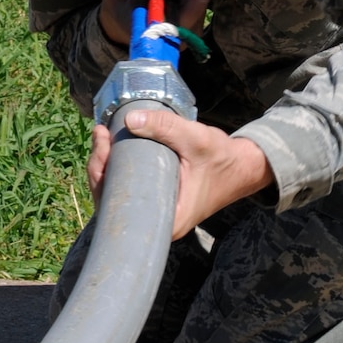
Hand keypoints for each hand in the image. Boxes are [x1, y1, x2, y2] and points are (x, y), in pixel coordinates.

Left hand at [87, 107, 272, 238]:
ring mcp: (154, 213)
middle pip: (111, 198)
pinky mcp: (155, 201)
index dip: (102, 174)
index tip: (103, 144)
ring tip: (103, 136)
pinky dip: (117, 168)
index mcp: (165, 220)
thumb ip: (165, 127)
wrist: (243, 167)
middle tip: (101, 133)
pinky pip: (127, 188)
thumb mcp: (196, 139)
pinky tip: (112, 148)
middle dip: (99, 164)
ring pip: (117, 193)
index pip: (118, 203)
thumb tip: (129, 119)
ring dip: (106, 164)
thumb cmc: (223, 159)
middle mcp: (156, 224)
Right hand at [98, 0, 212, 47]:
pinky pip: (199, 2)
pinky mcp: (192, 25)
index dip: (193, 8)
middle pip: (195, 10)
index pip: (179, 25)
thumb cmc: (117, 0)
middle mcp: (172, 39)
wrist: (118, 18)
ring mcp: (184, 34)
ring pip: (199, 4)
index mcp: (150, 32)